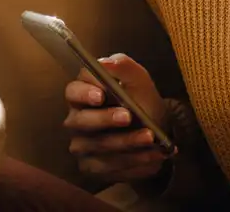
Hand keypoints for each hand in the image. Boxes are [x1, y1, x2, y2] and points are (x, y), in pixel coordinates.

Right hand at [63, 53, 173, 183]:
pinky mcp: (92, 166)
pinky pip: (109, 167)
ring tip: (150, 137)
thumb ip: (124, 67)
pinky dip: (133, 161)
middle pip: (80, 121)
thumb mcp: (138, 79)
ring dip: (126, 142)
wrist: (156, 130)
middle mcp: (76, 120)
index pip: (73, 91)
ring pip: (98, 145)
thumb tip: (106, 63)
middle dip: (105, 119)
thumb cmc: (140, 99)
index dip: (84, 93)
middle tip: (128, 117)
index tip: (101, 94)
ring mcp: (82, 145)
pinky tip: (152, 155)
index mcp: (82, 94)